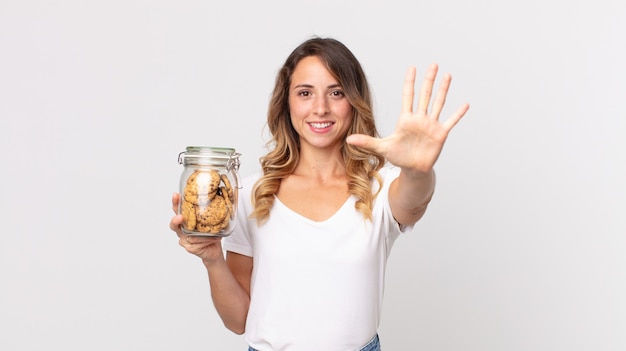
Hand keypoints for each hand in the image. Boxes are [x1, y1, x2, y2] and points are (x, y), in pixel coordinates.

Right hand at [170, 192, 224, 265]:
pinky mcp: (190, 248)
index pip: (177, 210)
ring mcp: (184, 240)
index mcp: (185, 221)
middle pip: (174, 225)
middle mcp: (182, 231)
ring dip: (204, 234)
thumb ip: (208, 211)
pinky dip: (208, 240)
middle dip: (176, 220)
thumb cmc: (210, 234)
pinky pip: (198, 243)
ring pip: (191, 235)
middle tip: (180, 217)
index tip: (175, 195)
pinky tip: (215, 238)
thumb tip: (216, 197)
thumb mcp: (209, 221)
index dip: (175, 203)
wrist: (214, 249)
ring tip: (215, 232)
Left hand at [346, 63, 468, 173]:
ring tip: (448, 75)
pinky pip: (450, 121)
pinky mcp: (440, 134)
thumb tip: (348, 140)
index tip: (412, 68)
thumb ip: (366, 142)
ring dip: (443, 90)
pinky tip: (465, 104)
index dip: (410, 82)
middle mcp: (420, 118)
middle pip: (425, 95)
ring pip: (438, 103)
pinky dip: (458, 114)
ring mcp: (431, 125)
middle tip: (433, 64)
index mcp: (406, 119)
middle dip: (428, 79)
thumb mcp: (381, 148)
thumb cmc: (399, 157)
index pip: (408, 96)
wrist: (413, 169)